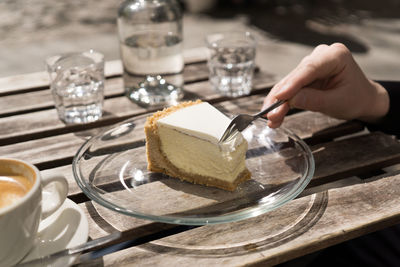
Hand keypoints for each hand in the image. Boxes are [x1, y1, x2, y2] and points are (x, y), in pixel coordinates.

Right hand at [263, 43, 388, 127]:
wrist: (363, 99)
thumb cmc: (356, 98)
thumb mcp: (338, 102)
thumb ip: (315, 100)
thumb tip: (290, 100)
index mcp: (335, 55)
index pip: (309, 69)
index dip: (292, 83)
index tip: (279, 97)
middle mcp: (320, 55)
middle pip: (295, 77)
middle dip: (281, 97)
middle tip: (270, 115)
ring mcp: (311, 65)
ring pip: (288, 83)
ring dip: (278, 102)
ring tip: (271, 120)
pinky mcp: (304, 75)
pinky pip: (289, 88)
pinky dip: (282, 103)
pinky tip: (275, 116)